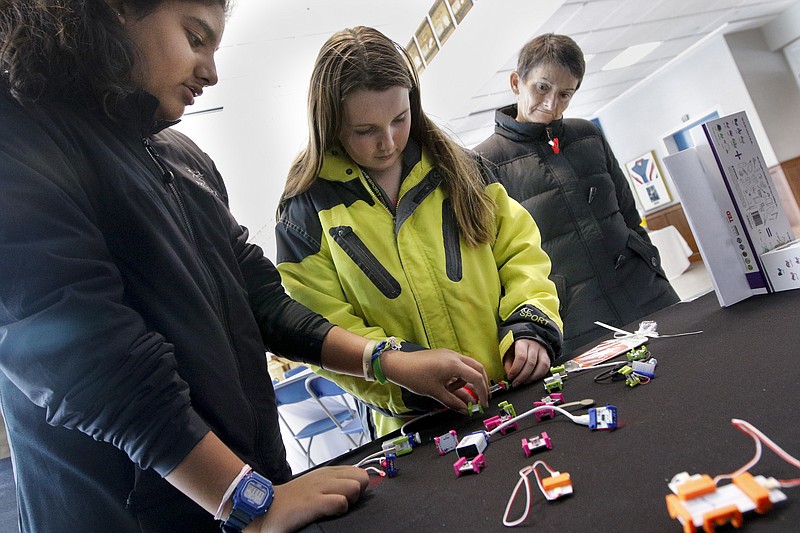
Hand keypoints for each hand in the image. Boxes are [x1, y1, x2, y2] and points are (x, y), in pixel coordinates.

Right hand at [253, 466, 368, 532]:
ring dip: (350, 501)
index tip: (349, 497)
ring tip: (335, 509)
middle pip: (362, 478)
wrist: (266, 507)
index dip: (358, 486)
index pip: (359, 471)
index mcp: (328, 472)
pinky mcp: (314, 502)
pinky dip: (339, 510)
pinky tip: (328, 514)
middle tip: (344, 503)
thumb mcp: (315, 484)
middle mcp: (327, 476)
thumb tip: (353, 488)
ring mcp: (320, 488)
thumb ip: (334, 483)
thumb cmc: (292, 499)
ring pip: (355, 487)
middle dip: (358, 493)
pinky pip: (340, 503)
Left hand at [379, 348, 488, 413]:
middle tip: (481, 398)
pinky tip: (450, 387)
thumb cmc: (414, 376)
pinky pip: (458, 366)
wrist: (398, 365)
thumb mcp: (436, 392)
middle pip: (478, 369)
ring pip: (468, 367)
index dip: (483, 392)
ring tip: (458, 394)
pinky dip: (459, 377)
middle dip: (481, 384)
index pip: (477, 378)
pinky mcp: (444, 356)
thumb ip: (453, 402)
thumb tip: (464, 410)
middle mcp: (454, 356)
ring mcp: (449, 355)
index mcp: (454, 364)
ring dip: (468, 381)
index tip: (483, 404)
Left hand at [503, 339, 549, 386]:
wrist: (529, 339)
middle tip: (516, 383)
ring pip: (541, 366)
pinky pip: (546, 368)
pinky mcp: (548, 357)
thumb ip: (508, 364)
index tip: (510, 377)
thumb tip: (510, 375)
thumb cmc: (517, 347)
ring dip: (532, 378)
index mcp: (522, 343)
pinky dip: (539, 376)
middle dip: (522, 376)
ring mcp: (542, 351)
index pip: (521, 357)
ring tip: (524, 382)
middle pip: (531, 363)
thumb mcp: (509, 353)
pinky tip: (532, 379)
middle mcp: (534, 346)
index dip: (515, 369)